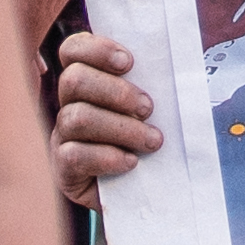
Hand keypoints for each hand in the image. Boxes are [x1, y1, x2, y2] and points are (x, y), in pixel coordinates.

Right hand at [50, 30, 160, 205]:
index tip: (129, 63)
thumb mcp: (157, 110)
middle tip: (148, 108)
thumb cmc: (151, 142)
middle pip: (73, 80)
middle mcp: (69, 105)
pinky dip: (107, 157)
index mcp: (88, 82)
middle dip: (116, 92)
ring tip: (153, 141)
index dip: (96, 50)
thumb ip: (156, 85)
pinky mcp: (64, 169)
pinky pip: (74, 155)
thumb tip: (182, 66)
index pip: (73, 51)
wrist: (145, 194)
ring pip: (76, 118)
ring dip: (121, 127)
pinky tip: (131, 162)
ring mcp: (63, 137)